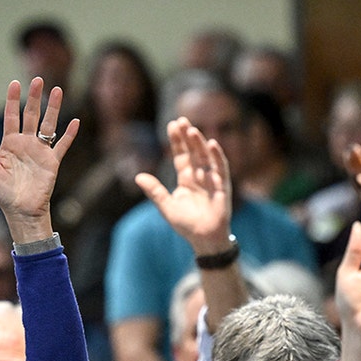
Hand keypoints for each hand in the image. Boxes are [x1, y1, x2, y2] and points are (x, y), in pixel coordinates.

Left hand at [0, 77, 78, 241]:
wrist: (20, 211)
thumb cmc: (1, 193)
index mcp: (9, 144)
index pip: (11, 116)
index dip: (12, 100)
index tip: (14, 83)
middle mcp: (25, 143)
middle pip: (31, 115)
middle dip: (34, 97)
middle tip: (39, 79)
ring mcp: (40, 151)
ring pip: (48, 124)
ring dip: (53, 108)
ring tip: (57, 90)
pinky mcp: (52, 162)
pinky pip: (62, 145)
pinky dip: (69, 134)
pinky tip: (74, 121)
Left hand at [135, 117, 231, 254]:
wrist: (204, 240)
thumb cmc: (186, 225)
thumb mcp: (166, 207)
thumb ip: (154, 191)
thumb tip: (137, 176)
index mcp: (186, 179)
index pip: (181, 156)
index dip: (177, 141)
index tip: (172, 124)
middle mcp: (199, 176)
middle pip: (193, 152)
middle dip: (187, 136)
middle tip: (181, 120)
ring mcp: (212, 180)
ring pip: (206, 157)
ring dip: (200, 143)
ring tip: (192, 130)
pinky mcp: (223, 187)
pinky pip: (221, 168)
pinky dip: (217, 156)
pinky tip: (212, 144)